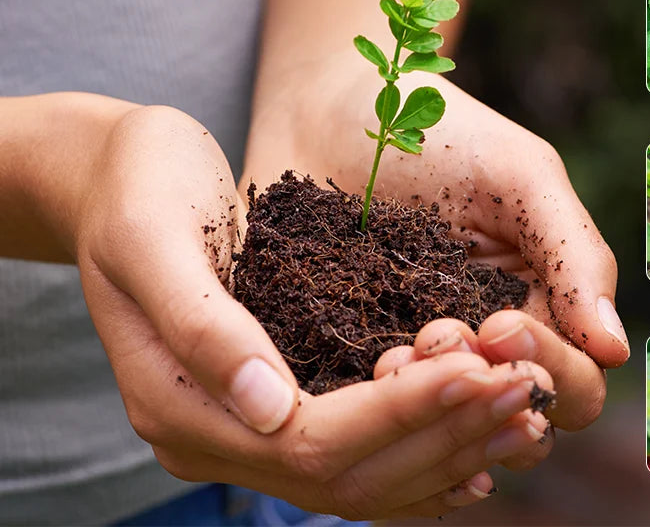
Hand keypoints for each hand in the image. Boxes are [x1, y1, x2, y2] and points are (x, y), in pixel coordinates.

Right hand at [61, 104, 552, 518]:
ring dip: (447, 451)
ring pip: (362, 478)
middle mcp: (216, 436)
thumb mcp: (153, 237)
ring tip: (521, 413)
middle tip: (524, 392)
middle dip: (443, 435)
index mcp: (178, 404)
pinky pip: (359, 456)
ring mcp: (247, 430)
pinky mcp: (278, 406)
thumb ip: (202, 326)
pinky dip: (422, 454)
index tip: (478, 369)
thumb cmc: (136, 189)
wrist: (117, 178)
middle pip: (348, 475)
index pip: (310, 441)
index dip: (400, 412)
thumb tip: (270, 409)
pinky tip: (476, 443)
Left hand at [245, 65, 629, 431]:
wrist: (334, 105)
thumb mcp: (521, 176)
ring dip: (432, 412)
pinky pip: (374, 416)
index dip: (549, 370)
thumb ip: (576, 253)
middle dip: (486, 395)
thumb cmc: (441, 132)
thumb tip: (615, 348)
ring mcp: (418, 362)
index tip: (499, 323)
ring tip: (393, 355)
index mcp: (542, 309)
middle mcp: (484, 349)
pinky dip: (377, 413)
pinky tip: (361, 381)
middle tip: (438, 334)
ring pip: (446, 434)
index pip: (575, 383)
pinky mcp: (351, 364)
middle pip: (515, 424)